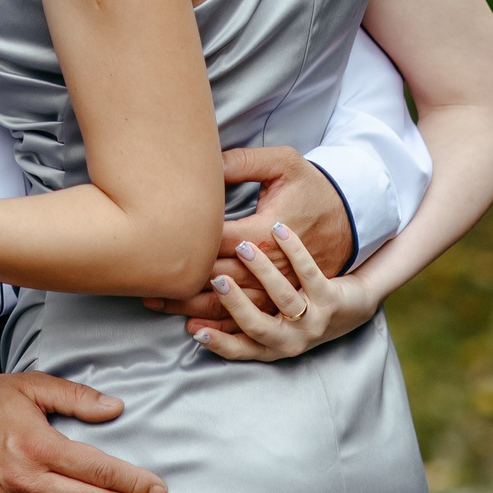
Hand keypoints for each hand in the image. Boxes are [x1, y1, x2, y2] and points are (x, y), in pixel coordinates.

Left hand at [140, 147, 353, 319]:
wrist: (352, 218)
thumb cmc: (311, 187)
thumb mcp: (284, 163)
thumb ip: (242, 162)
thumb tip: (203, 161)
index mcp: (264, 233)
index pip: (215, 244)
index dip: (184, 246)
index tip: (152, 242)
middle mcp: (269, 267)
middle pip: (215, 280)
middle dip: (178, 282)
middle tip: (140, 279)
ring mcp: (277, 289)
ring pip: (228, 306)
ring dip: (190, 308)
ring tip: (154, 303)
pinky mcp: (283, 301)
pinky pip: (250, 322)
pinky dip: (221, 330)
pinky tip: (194, 331)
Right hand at [190, 222, 379, 362]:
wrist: (354, 306)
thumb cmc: (301, 311)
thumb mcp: (271, 323)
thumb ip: (238, 317)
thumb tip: (192, 307)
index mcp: (272, 345)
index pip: (240, 347)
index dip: (217, 341)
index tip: (191, 327)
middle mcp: (292, 339)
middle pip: (258, 326)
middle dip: (235, 304)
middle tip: (215, 279)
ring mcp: (313, 320)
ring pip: (283, 297)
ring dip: (261, 271)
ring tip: (245, 247)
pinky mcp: (331, 298)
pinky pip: (309, 271)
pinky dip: (293, 249)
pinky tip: (279, 229)